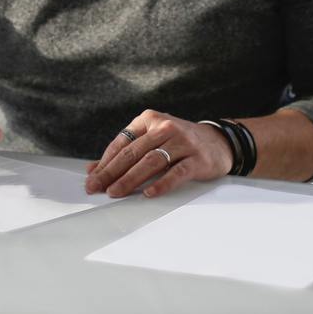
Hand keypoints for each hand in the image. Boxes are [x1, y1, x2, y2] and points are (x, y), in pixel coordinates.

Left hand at [84, 111, 231, 198]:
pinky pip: (176, 173)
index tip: (92, 179)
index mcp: (150, 120)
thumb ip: (125, 152)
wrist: (219, 142)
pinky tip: (148, 194)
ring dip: (130, 179)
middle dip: (111, 172)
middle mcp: (165, 127)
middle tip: (97, 188)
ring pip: (151, 161)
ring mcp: (182, 142)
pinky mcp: (197, 159)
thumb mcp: (152, 139)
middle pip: (133, 152)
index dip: (105, 162)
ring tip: (115, 192)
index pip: (122, 142)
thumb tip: (94, 169)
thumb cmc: (179, 142)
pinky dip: (161, 184)